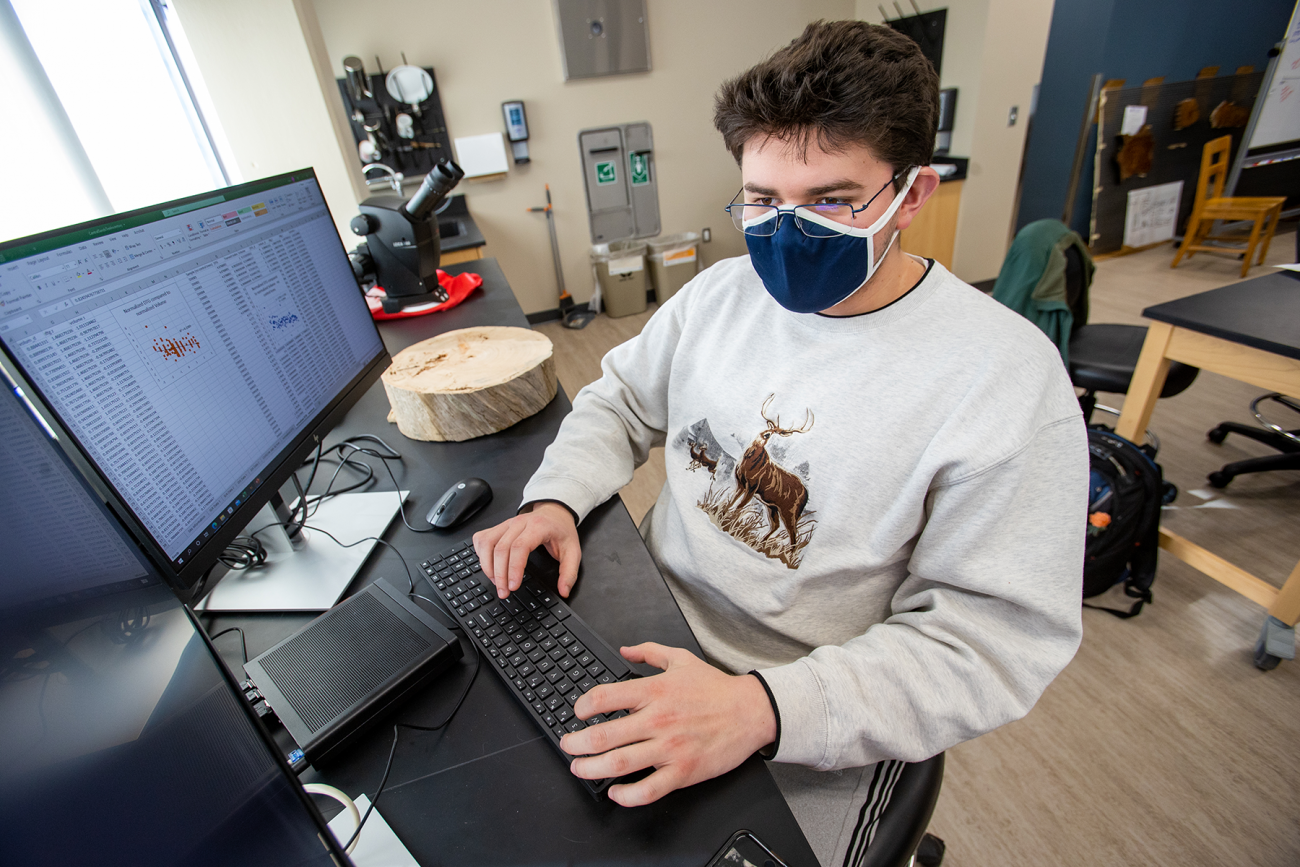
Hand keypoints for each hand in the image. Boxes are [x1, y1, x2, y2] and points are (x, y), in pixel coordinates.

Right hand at [472, 501, 580, 597]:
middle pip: (501, 548)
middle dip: (499, 574)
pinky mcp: (498, 526)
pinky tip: (488, 566)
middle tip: (504, 592)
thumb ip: (569, 572)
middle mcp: (519, 523)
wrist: (554, 511)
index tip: (513, 586)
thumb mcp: (573, 551)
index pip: (520, 547)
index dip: (514, 568)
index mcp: (538, 527)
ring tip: (496, 582)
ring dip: (487, 566)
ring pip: (487, 543)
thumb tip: (564, 591)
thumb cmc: (561, 530)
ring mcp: (506, 523)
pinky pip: (482, 538)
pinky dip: (481, 554)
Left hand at [559, 643, 776, 806]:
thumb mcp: (681, 659)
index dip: (583, 705)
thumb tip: (625, 651)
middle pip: (604, 735)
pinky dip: (626, 795)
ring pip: (619, 764)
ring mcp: (669, 749)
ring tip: (579, 767)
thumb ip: (649, 652)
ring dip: (591, 768)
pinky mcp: (683, 772)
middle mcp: (658, 720)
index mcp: (655, 691)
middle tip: (568, 745)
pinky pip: (648, 790)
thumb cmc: (716, 689)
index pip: (605, 697)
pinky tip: (616, 792)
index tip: (578, 712)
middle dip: (577, 743)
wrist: (751, 711)